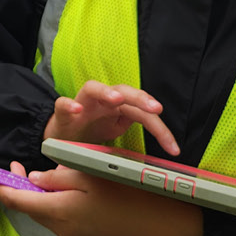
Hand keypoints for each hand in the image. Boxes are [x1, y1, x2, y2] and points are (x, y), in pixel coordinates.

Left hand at [0, 161, 203, 235]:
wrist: (170, 228)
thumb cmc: (135, 191)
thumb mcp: (95, 172)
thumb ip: (59, 176)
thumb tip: (35, 180)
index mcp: (61, 211)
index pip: (16, 200)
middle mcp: (64, 234)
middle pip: (34, 210)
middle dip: (28, 190)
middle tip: (29, 168)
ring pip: (52, 218)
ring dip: (52, 201)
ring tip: (71, 181)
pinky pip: (69, 228)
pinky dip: (69, 212)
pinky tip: (89, 201)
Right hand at [45, 80, 180, 155]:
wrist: (63, 136)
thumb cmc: (93, 130)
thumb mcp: (117, 132)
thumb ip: (133, 131)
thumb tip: (158, 147)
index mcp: (120, 107)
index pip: (144, 112)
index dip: (160, 129)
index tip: (172, 147)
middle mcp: (103, 100)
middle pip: (124, 91)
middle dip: (141, 98)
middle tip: (155, 108)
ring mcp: (83, 103)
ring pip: (94, 88)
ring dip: (106, 92)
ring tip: (117, 99)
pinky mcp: (63, 112)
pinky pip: (63, 103)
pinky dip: (69, 105)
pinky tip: (75, 109)